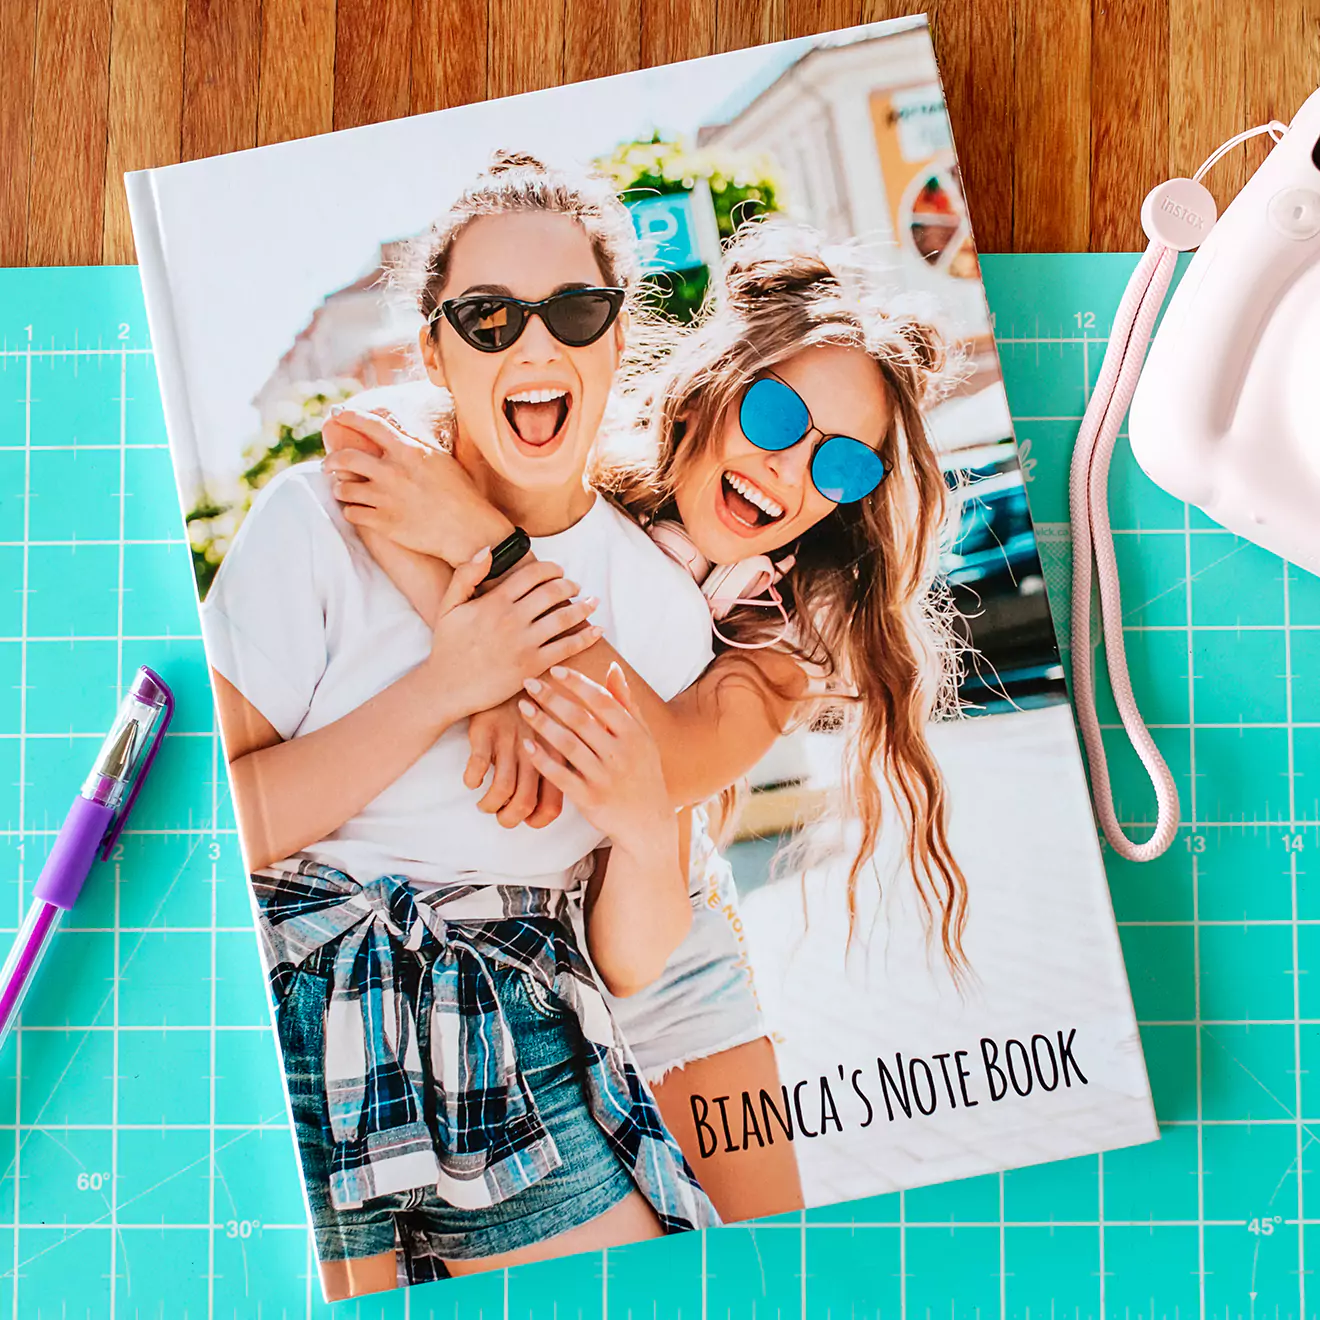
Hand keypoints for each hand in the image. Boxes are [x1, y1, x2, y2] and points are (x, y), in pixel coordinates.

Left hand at [322, 407, 512, 563]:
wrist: (468, 530)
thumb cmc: (461, 494)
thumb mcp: (439, 460)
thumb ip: (414, 446)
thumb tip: (396, 434)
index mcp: (408, 451)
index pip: (370, 425)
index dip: (350, 417)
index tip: (337, 415)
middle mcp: (392, 472)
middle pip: (345, 458)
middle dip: (331, 460)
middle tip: (329, 464)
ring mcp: (385, 498)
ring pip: (343, 489)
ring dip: (340, 489)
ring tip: (343, 491)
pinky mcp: (383, 523)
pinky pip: (352, 514)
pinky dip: (352, 511)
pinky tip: (358, 511)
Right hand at [427, 553, 600, 719]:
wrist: (447, 688)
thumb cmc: (447, 647)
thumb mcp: (449, 606)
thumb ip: (466, 575)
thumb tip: (487, 550)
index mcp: (494, 602)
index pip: (532, 575)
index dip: (551, 569)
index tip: (559, 570)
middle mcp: (512, 619)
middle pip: (552, 592)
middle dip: (570, 585)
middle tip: (577, 586)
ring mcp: (524, 643)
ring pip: (564, 617)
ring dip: (583, 607)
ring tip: (592, 603)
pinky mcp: (533, 666)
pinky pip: (567, 648)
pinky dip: (586, 637)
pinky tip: (597, 631)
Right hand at [465, 699, 564, 829]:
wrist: (517, 667)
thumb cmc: (540, 704)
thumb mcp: (558, 730)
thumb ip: (560, 761)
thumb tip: (553, 794)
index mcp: (555, 757)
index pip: (551, 806)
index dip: (536, 820)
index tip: (525, 818)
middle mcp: (534, 753)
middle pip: (523, 804)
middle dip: (508, 818)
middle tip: (500, 814)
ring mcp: (509, 743)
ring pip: (500, 791)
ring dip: (489, 804)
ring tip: (484, 803)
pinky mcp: (486, 731)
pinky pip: (478, 765)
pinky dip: (472, 779)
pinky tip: (472, 780)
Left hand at [518, 663, 676, 859]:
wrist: (648, 823)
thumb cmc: (642, 772)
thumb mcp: (642, 736)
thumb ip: (626, 702)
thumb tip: (613, 668)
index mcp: (634, 734)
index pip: (602, 700)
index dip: (577, 683)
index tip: (554, 670)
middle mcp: (621, 753)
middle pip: (581, 719)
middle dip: (552, 698)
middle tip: (528, 684)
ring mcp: (605, 777)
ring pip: (568, 745)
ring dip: (542, 724)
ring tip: (523, 708)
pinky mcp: (590, 799)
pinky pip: (561, 777)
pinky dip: (543, 761)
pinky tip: (527, 745)